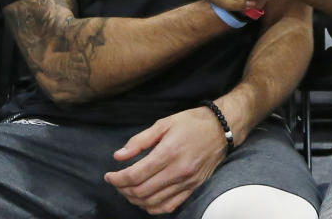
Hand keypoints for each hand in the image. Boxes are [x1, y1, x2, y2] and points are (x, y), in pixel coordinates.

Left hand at [104, 106, 228, 214]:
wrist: (222, 129)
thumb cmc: (192, 123)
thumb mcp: (163, 123)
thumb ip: (140, 141)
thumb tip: (119, 156)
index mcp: (168, 152)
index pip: (135, 175)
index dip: (117, 179)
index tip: (109, 175)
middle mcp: (178, 170)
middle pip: (141, 191)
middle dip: (123, 189)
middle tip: (117, 182)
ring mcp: (187, 182)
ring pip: (152, 202)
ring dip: (135, 199)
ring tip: (128, 189)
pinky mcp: (193, 188)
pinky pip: (169, 206)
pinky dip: (152, 207)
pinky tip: (145, 199)